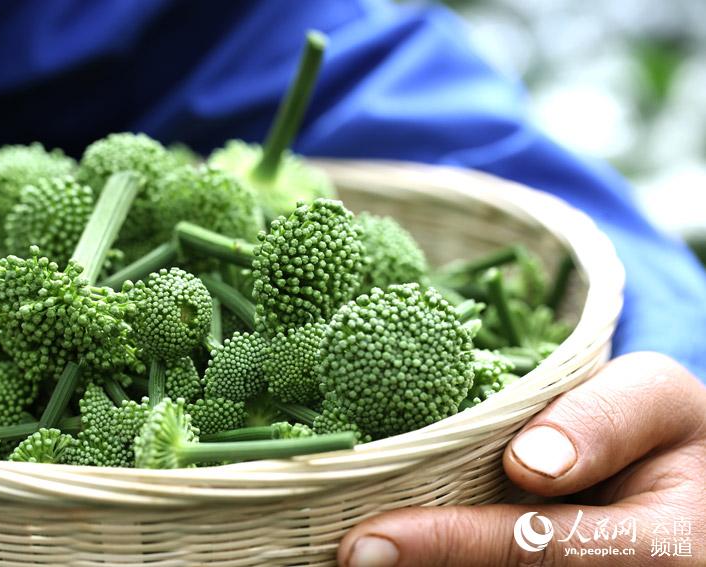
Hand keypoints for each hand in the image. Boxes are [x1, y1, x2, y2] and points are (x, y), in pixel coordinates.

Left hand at [337, 352, 705, 565]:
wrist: (687, 482)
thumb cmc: (665, 433)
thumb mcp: (655, 401)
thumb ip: (604, 421)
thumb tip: (530, 462)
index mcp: (661, 545)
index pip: (539, 551)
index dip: (453, 545)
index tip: (372, 542)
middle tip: (345, 555)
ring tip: (356, 552)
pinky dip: (443, 559)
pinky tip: (397, 548)